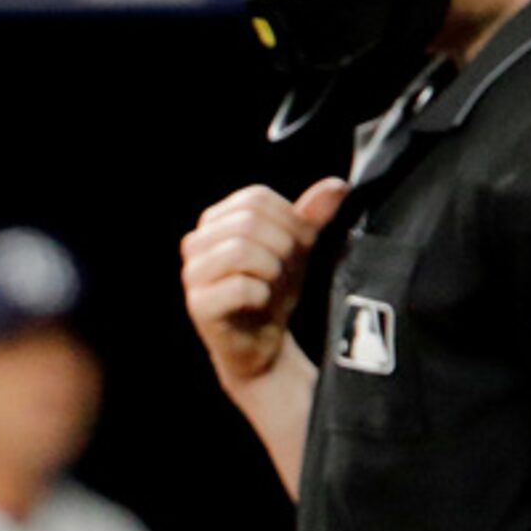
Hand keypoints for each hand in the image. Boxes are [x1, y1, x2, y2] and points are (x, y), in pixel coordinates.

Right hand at [180, 178, 347, 392]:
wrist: (262, 344)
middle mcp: (196, 242)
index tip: (300, 246)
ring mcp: (193, 274)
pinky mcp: (199, 305)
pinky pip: (238, 287)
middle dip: (282, 246)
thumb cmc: (274, 291)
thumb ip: (312, 216)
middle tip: (288, 270)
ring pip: (239, 250)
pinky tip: (261, 303)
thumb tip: (337, 186)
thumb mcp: (298, 249)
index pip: (256, 198)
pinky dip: (261, 294)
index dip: (290, 219)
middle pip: (248, 221)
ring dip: (272, 268)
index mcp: (217, 220)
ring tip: (274, 284)